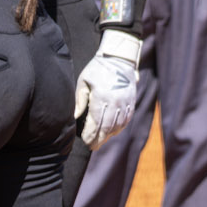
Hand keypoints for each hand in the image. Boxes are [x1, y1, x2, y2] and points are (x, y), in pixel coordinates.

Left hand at [74, 29, 141, 148]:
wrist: (118, 58)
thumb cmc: (96, 70)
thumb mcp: (83, 82)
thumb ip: (79, 100)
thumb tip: (75, 117)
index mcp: (101, 97)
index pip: (96, 122)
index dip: (91, 134)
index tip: (85, 142)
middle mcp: (115, 102)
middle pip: (107, 126)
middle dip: (99, 139)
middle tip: (92, 147)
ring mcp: (125, 102)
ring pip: (118, 124)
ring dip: (109, 135)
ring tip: (101, 141)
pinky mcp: (131, 101)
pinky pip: (127, 118)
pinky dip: (120, 127)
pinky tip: (113, 132)